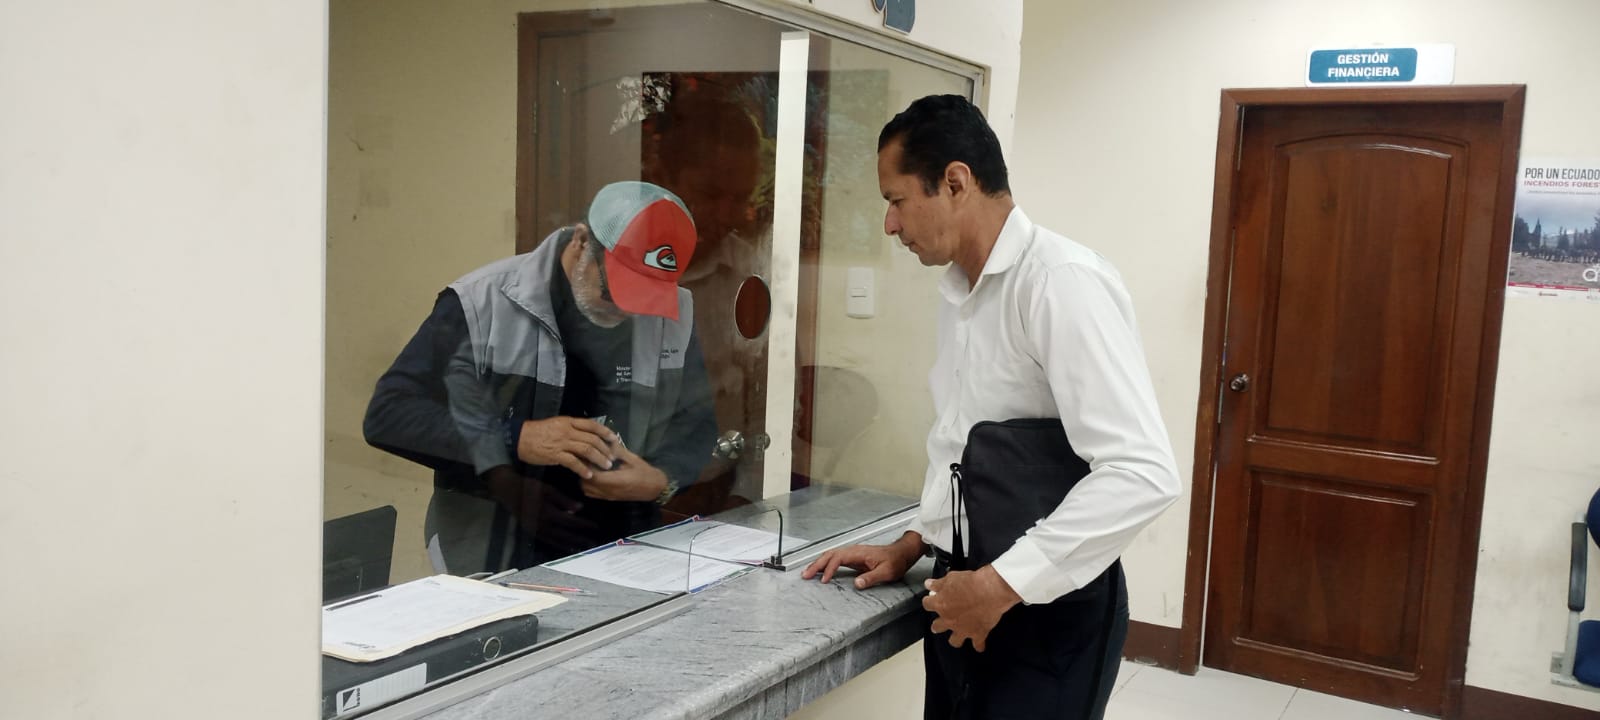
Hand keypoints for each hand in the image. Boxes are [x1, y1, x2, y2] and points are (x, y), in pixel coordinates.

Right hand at [484, 465, 600, 550]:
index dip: (584, 525)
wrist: (508, 491)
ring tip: (582, 548)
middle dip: (580, 540)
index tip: (595, 527)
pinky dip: (559, 545)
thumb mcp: (548, 489)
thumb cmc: (529, 487)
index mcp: (548, 513)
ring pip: (556, 541)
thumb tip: (579, 508)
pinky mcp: (531, 531)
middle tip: (592, 544)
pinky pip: (548, 541)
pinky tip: (566, 546)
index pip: (571, 521)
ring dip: (570, 545)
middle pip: (565, 535)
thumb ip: (564, 500)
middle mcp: (542, 525)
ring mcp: (536, 530)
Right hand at [517, 416, 617, 477]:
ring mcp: (562, 443)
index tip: (614, 439)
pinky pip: (573, 462)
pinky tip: (589, 475)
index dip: (605, 431)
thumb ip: (571, 428)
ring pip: (586, 450)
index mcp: (568, 422)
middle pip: (592, 439)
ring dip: (598, 459)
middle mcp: (568, 431)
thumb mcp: (556, 424)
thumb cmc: (538, 432)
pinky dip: (583, 469)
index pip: (591, 424)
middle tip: (612, 458)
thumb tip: (585, 435)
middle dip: (605, 449)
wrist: (519, 437)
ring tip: (606, 467)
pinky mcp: (555, 454)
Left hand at [580, 444, 667, 501]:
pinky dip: (588, 484)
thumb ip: (617, 451)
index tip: (587, 454)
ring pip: (586, 489)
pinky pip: (591, 492)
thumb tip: (604, 440)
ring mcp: (608, 496)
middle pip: (586, 483)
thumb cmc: (645, 472)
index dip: (587, 465)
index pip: (593, 475)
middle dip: (584, 471)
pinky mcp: (608, 498)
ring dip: (585, 478)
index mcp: (616, 481)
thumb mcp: (632, 458)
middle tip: (587, 458)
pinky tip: (595, 474)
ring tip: (590, 466)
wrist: (654, 488)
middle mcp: (609, 491)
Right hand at [801, 532, 923, 588]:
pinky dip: (825, 564)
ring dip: (818, 564)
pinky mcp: (853, 558)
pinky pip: (835, 559)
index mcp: (859, 553)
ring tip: (807, 573)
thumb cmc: (895, 561)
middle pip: (829, 555)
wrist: (901, 554)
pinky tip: (820, 571)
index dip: (829, 569)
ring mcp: (852, 554)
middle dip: (816, 564)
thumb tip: (856, 584)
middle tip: (805, 575)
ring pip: (830, 556)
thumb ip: (871, 578)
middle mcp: (853, 551)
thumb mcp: (886, 572)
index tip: (824, 581)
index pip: (838, 559)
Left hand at [922, 565, 1021, 652]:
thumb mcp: (951, 578)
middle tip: (939, 623)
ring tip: (957, 637)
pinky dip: (978, 645)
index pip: (927, 604)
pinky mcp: (978, 634)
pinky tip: (979, 645)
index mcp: (941, 604)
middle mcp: (950, 619)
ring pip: (954, 641)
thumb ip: (939, 583)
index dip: (929, 601)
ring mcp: (963, 629)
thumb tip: (930, 584)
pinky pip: (977, 645)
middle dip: (937, 625)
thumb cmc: (973, 583)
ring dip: (955, 638)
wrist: (991, 591)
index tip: (931, 599)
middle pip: (937, 627)